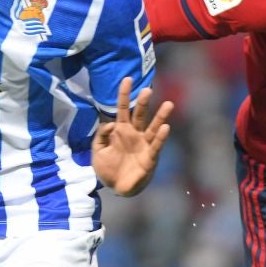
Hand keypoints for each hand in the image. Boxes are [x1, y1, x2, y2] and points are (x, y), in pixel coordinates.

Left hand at [91, 78, 173, 196]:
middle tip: (147, 90)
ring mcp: (143, 145)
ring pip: (153, 127)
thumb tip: (111, 123)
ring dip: (160, 117)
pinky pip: (156, 145)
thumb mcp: (97, 151)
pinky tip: (165, 128)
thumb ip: (101, 135)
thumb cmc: (107, 168)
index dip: (124, 94)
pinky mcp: (150, 157)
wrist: (116, 188)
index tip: (127, 79)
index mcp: (120, 130)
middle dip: (143, 102)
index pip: (122, 108)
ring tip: (168, 104)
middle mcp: (134, 134)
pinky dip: (160, 137)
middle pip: (139, 115)